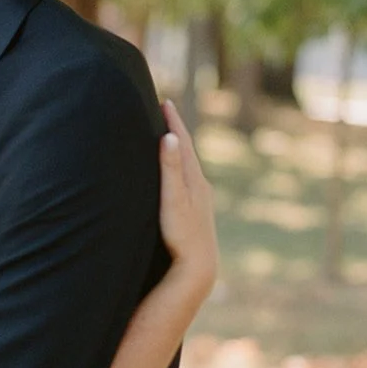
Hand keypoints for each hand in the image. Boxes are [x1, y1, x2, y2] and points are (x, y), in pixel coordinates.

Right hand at [159, 98, 217, 300]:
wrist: (199, 266)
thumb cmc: (182, 234)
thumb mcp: (173, 200)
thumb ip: (171, 169)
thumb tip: (170, 137)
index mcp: (194, 179)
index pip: (183, 143)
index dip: (174, 122)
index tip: (165, 101)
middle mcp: (200, 185)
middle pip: (188, 151)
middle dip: (176, 131)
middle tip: (166, 110)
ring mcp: (201, 199)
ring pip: (189, 167)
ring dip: (180, 150)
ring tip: (170, 137)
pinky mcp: (197, 212)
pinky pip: (188, 181)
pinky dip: (182, 168)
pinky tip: (178, 176)